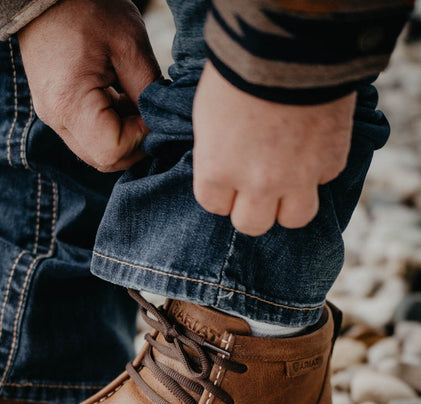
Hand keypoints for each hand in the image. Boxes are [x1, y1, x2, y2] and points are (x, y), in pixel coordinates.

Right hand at [18, 0, 160, 170]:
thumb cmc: (84, 9)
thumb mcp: (128, 44)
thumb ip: (149, 90)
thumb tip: (163, 122)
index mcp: (71, 105)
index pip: (113, 150)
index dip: (141, 138)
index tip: (154, 113)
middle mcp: (57, 120)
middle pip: (104, 160)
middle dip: (134, 144)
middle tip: (151, 115)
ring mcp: (53, 118)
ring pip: (96, 152)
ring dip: (123, 137)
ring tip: (135, 103)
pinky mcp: (56, 111)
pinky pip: (87, 136)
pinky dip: (109, 127)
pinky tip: (120, 100)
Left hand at [192, 61, 355, 236]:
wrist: (290, 42)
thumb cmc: (239, 70)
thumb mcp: (208, 115)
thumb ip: (216, 154)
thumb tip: (224, 170)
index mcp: (218, 172)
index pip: (215, 207)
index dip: (222, 193)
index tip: (228, 178)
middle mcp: (257, 185)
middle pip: (252, 225)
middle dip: (252, 208)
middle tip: (256, 185)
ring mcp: (298, 178)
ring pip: (294, 218)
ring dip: (289, 204)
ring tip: (288, 182)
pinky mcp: (331, 162)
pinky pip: (324, 181)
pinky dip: (318, 169)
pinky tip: (312, 146)